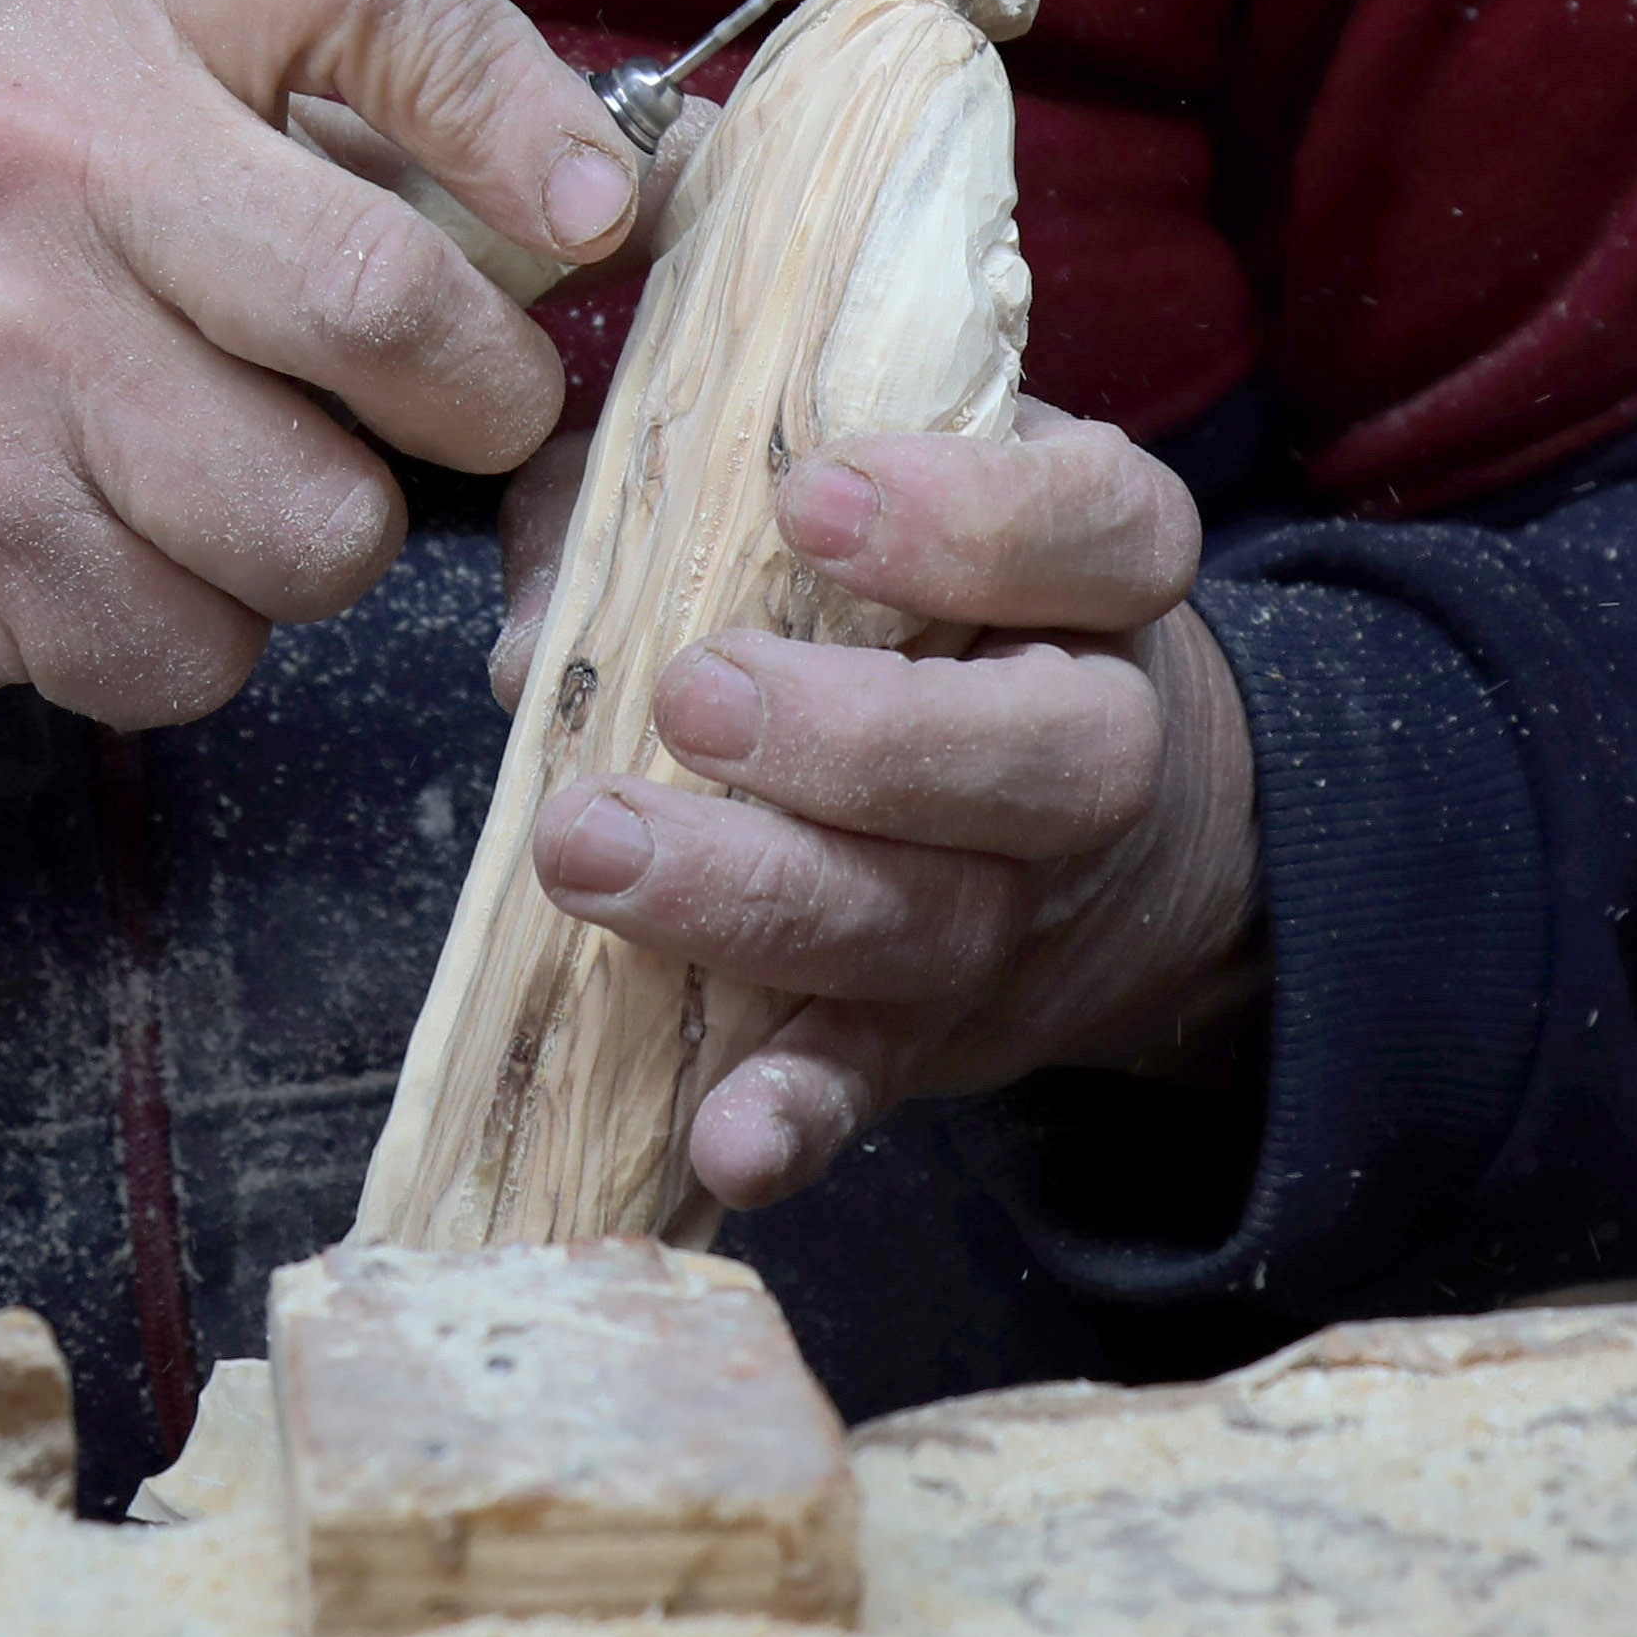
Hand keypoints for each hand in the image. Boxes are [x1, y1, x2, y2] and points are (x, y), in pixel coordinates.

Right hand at [0, 0, 639, 725]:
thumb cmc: (41, 185)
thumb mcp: (181, 39)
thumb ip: (398, 74)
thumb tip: (630, 199)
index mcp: (127, 1)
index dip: (522, 110)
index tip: (589, 213)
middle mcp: (45, 162)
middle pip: (386, 308)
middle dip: (482, 394)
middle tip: (452, 398)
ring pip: (321, 527)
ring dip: (334, 532)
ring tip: (257, 464)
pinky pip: (203, 652)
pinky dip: (209, 628)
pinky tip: (144, 541)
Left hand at [491, 405, 1262, 1215]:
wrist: (1083, 832)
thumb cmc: (906, 607)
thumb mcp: (830, 504)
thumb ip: (673, 508)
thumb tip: (535, 643)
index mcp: (1098, 577)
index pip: (1102, 528)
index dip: (974, 520)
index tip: (808, 500)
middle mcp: (1100, 743)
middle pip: (1056, 756)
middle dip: (865, 738)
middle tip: (693, 699)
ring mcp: (1025, 904)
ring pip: (945, 922)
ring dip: (766, 900)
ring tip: (594, 851)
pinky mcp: (937, 1029)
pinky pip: (879, 1078)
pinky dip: (802, 1111)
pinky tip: (725, 1136)